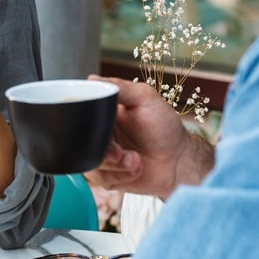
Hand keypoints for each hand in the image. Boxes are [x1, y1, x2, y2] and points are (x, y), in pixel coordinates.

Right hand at [84, 76, 198, 197]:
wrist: (179, 160)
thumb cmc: (165, 127)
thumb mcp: (146, 99)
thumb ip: (122, 88)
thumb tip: (93, 79)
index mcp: (103, 114)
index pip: (79, 114)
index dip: (81, 122)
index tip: (95, 128)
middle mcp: (99, 134)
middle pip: (80, 143)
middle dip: (102, 150)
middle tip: (118, 152)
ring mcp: (102, 156)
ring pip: (89, 163)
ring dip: (114, 165)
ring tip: (135, 159)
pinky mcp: (107, 176)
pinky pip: (100, 179)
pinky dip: (120, 176)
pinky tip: (136, 168)